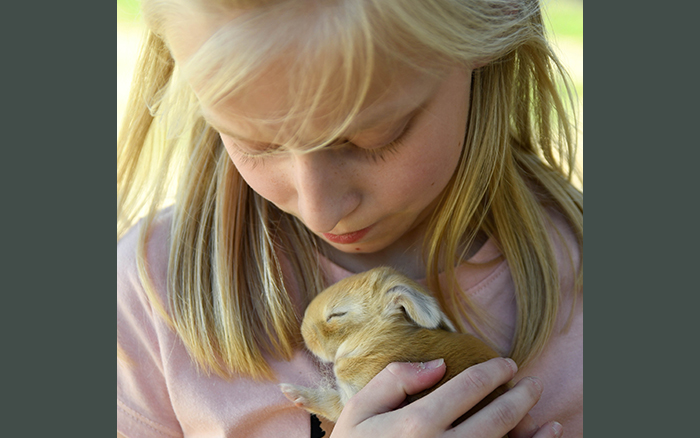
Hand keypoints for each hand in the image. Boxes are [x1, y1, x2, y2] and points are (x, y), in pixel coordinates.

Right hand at [329, 357, 562, 437]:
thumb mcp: (361, 410)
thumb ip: (395, 380)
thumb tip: (438, 364)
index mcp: (417, 423)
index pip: (468, 387)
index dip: (492, 372)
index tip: (506, 364)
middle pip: (495, 418)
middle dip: (520, 397)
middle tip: (532, 383)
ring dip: (531, 430)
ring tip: (546, 416)